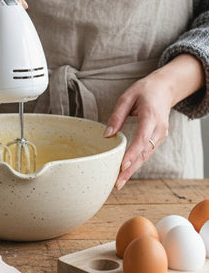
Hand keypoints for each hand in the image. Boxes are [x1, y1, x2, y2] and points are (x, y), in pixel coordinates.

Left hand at [104, 54, 203, 188]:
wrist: (165, 89)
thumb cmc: (144, 91)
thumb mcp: (127, 97)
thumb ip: (116, 116)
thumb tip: (107, 135)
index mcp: (151, 116)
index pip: (142, 138)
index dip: (132, 153)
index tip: (122, 165)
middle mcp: (159, 129)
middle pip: (144, 152)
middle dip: (131, 169)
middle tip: (117, 183)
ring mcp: (161, 135)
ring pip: (146, 156)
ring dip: (133, 170)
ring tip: (118, 182)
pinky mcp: (158, 138)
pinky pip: (147, 152)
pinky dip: (137, 163)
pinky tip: (126, 172)